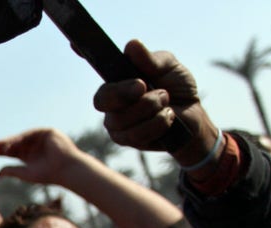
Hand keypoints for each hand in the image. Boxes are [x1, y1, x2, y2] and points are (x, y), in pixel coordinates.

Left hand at [0, 128, 83, 185]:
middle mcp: (35, 147)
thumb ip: (12, 171)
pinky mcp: (48, 132)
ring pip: (23, 137)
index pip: (15, 152)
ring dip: (12, 140)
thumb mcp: (26, 173)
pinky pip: (32, 133)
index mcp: (31, 157)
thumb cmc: (48, 174)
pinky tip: (13, 141)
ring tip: (1, 144)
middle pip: (17, 144)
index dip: (5, 152)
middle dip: (6, 145)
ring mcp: (42, 139)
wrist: (66, 169)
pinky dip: (22, 137)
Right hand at [92, 40, 216, 166]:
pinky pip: (134, 134)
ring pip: (120, 119)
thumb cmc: (178, 88)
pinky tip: (169, 116)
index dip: (83, 54)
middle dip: (123, 93)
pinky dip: (156, 123)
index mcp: (119, 78)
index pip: (98, 66)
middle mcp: (112, 100)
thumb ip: (151, 59)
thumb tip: (132, 45)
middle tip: (144, 86)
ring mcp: (116, 121)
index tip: (77, 46)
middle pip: (102, 99)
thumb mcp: (169, 67)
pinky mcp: (126, 139)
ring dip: (148, 108)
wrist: (194, 117)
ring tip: (166, 101)